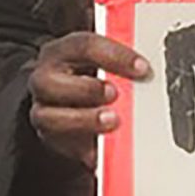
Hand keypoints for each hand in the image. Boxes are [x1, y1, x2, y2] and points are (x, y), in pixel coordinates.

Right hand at [30, 32, 150, 165]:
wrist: (77, 103)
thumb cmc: (98, 77)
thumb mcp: (110, 63)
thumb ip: (124, 65)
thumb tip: (150, 71)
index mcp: (65, 52)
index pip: (84, 46)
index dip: (114, 56)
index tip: (142, 68)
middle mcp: (47, 79)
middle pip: (50, 82)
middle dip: (86, 89)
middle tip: (114, 94)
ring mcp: (44, 110)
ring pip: (49, 117)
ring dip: (83, 120)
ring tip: (112, 121)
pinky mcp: (53, 137)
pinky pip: (64, 146)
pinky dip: (87, 149)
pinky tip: (107, 149)